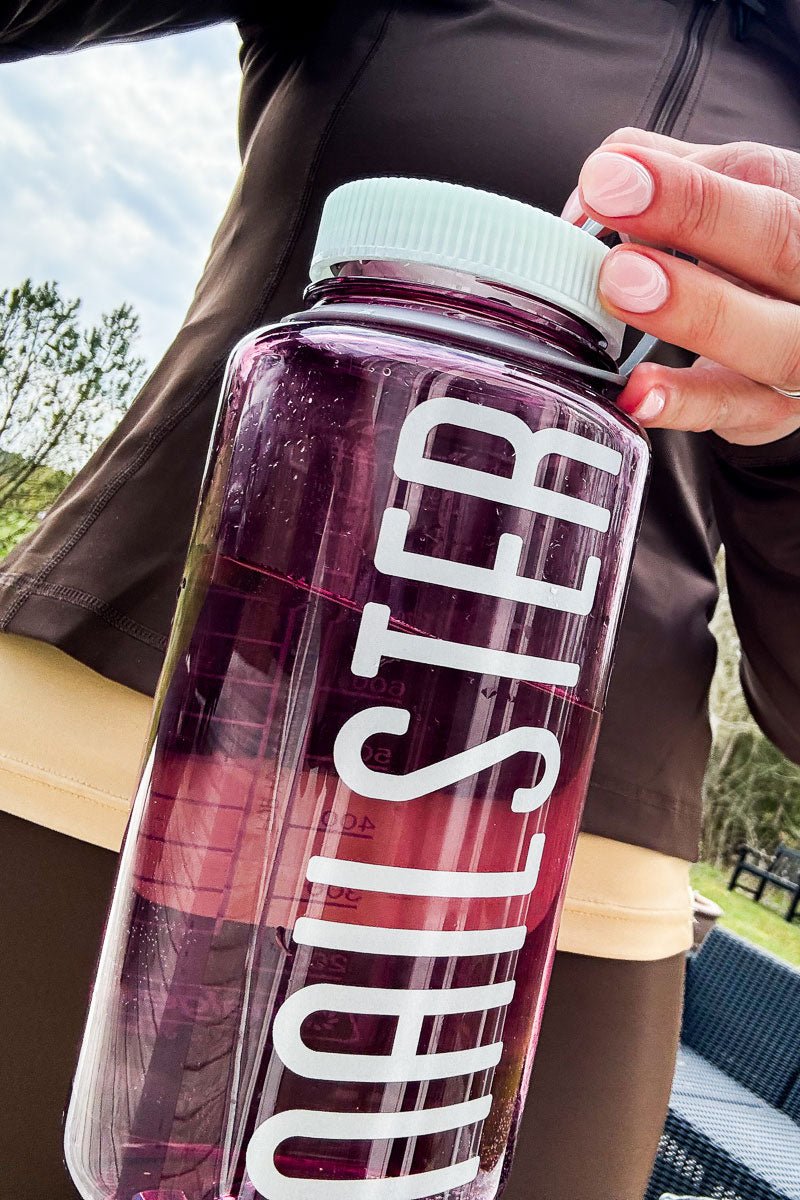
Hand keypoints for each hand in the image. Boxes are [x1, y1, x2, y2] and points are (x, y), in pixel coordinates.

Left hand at [562, 129, 799, 445]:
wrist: (788, 338)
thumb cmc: (747, 262)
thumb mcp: (726, 201)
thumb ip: (668, 176)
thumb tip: (599, 181)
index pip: (760, 176)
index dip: (684, 180)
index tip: (608, 176)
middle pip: (776, 240)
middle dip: (694, 221)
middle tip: (615, 214)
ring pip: (771, 336)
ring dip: (692, 312)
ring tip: (620, 290)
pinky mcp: (772, 409)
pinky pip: (733, 409)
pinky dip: (682, 403)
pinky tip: (636, 393)